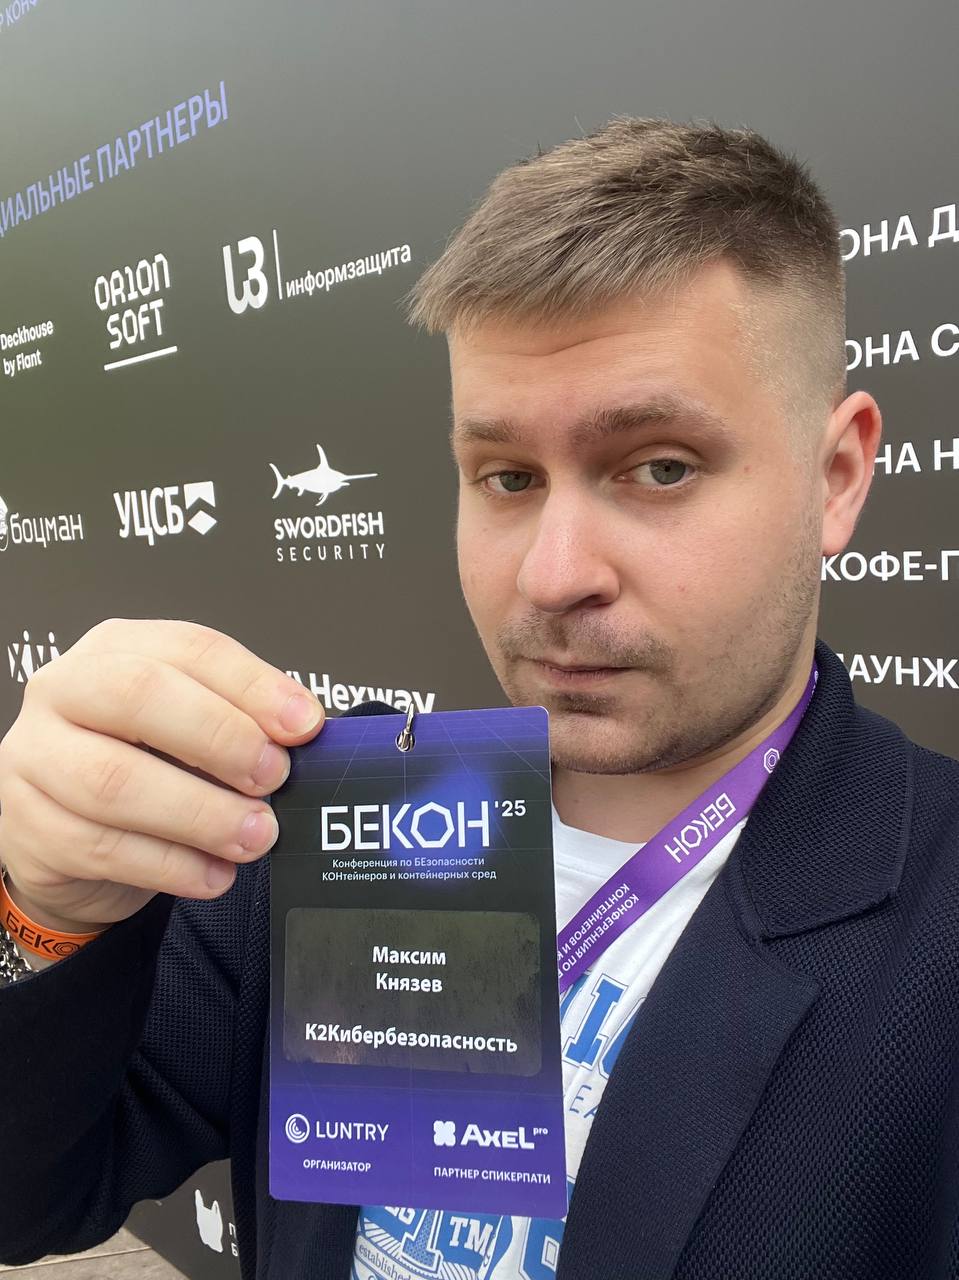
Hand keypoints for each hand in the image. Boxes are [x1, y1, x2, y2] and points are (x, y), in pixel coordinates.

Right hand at [0, 618, 324, 934]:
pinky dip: (172, 866)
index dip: (253, 685)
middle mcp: (65, 690)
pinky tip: (215, 873)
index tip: (304, 725)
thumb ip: (240, 722)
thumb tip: (304, 731)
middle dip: (220, 738)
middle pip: (140, 694)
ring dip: (201, 813)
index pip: (190, 648)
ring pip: (117, 782)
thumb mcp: (189, 731)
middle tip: (273, 777)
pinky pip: (104, 848)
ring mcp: (35, 757)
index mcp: (117, 649)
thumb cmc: (141, 768)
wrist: (67, 840)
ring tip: (256, 835)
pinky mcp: (27, 826)